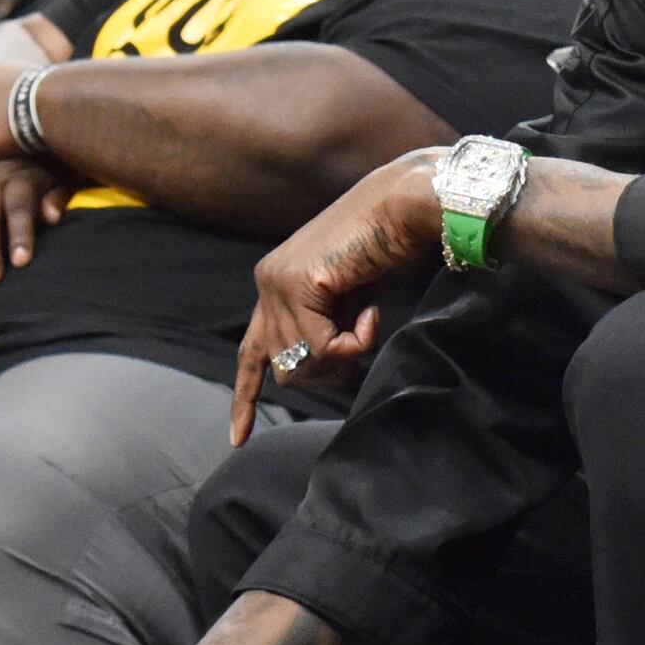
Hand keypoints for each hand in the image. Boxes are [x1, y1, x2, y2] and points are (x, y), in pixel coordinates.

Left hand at [228, 150, 439, 439]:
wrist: (406, 206)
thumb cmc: (390, 249)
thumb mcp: (350, 302)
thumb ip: (327, 330)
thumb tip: (325, 371)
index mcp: (276, 284)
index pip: (251, 352)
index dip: (245, 396)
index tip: (237, 438)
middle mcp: (268, 282)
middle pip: (281, 367)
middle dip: (324, 371)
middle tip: (360, 346)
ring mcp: (277, 281)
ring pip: (298, 363)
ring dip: (342, 357)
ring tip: (368, 321)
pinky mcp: (297, 283)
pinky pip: (319, 348)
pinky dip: (353, 344)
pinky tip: (372, 314)